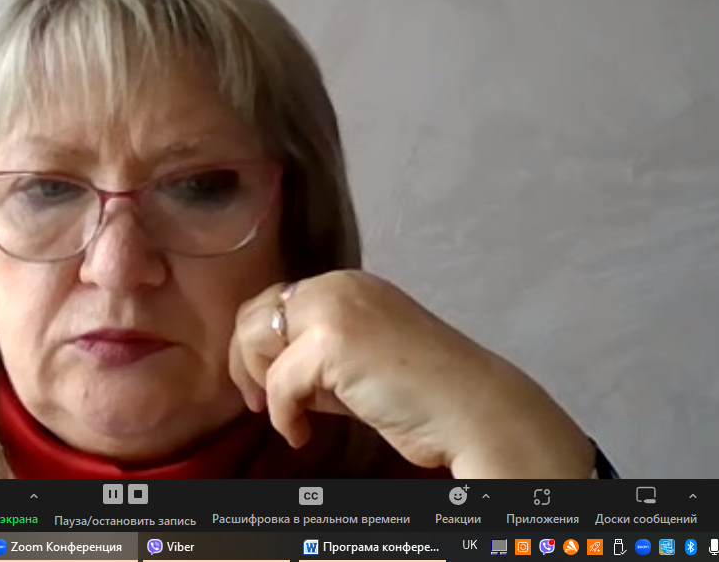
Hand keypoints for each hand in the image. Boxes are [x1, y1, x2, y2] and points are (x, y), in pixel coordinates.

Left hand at [227, 269, 594, 477]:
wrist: (471, 409)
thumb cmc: (421, 396)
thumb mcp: (358, 363)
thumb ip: (317, 358)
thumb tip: (271, 372)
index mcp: (347, 286)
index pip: (276, 302)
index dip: (259, 344)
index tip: (262, 385)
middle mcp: (338, 286)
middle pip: (256, 313)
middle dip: (247, 360)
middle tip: (257, 401)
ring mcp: (334, 308)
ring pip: (257, 338)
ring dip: (261, 383)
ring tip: (285, 416)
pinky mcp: (331, 341)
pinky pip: (279, 381)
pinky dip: (282, 414)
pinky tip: (301, 433)